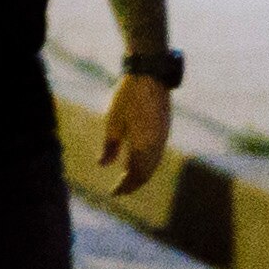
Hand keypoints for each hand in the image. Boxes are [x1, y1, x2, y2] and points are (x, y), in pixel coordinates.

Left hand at [98, 72, 174, 188]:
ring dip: (141, 174)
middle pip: (147, 172)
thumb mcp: (113, 122)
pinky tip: (137, 161)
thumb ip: (110, 146)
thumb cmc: (127, 97)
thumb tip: (103, 165)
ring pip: (154, 164)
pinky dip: (147, 163)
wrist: (150, 75)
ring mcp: (164, 137)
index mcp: (144, 145)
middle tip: (119, 189)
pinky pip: (157, 154)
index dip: (126, 186)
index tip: (114, 193)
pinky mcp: (165, 129)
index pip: (137, 175)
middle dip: (133, 183)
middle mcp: (157, 145)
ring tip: (127, 178)